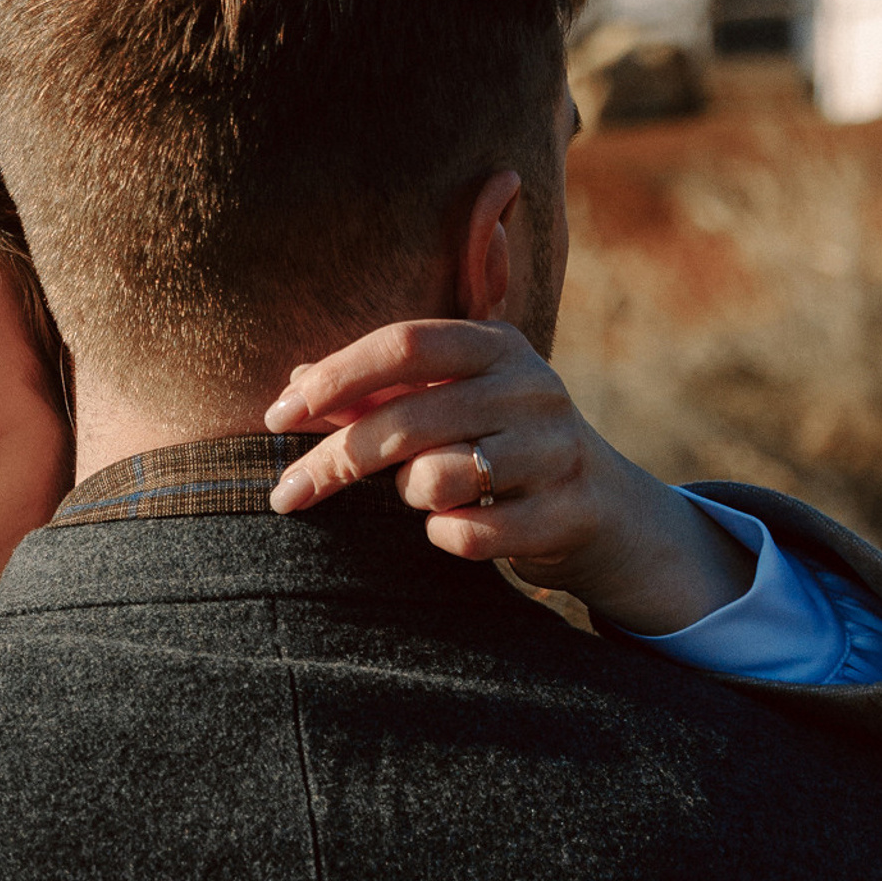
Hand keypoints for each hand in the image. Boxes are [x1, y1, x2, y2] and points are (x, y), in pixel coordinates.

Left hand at [260, 320, 757, 635]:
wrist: (605, 511)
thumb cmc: (499, 446)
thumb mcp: (449, 404)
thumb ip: (377, 394)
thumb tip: (294, 383)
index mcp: (496, 344)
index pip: (403, 344)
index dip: (334, 378)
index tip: (275, 417)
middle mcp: (533, 385)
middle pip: (407, 418)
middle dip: (335, 459)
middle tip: (286, 493)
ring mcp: (557, 447)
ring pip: (438, 478)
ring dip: (410, 495)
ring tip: (427, 494)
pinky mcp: (569, 510)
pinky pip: (471, 532)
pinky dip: (445, 536)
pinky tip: (454, 529)